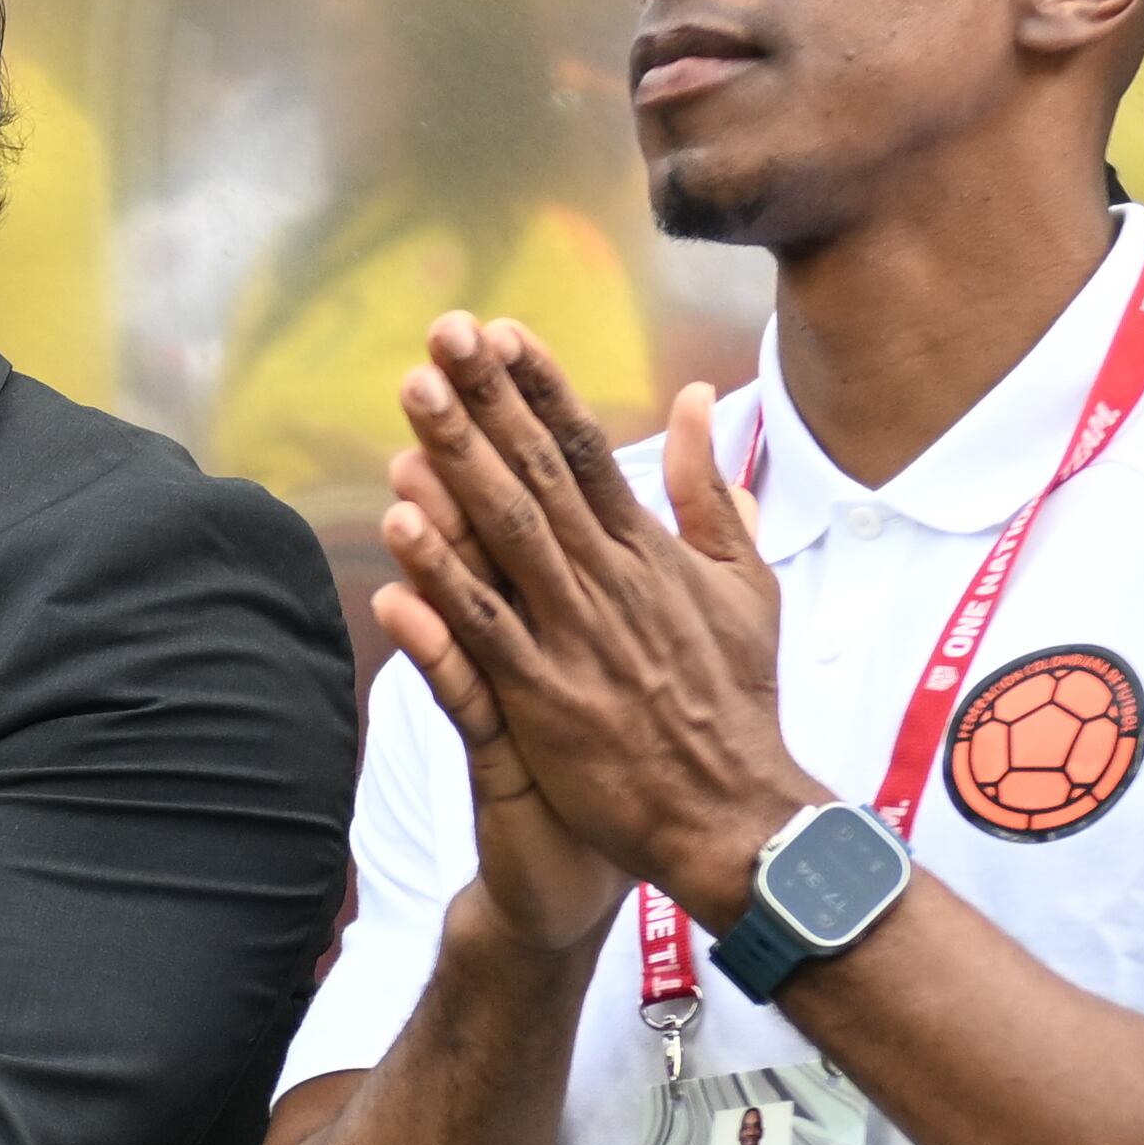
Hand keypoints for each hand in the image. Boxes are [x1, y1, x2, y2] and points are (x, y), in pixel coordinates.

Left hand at [384, 314, 820, 928]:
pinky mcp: (545, 699)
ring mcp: (575, 637)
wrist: (736, 814)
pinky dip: (442, 579)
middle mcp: (610, 581)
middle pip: (540, 472)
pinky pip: (483, 630)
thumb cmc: (736, 701)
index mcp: (648, 552)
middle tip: (442, 333)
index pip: (587, 450)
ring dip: (458, 462)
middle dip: (490, 399)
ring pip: (507, 534)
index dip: (540, 388)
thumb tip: (696, 402)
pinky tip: (400, 531)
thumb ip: (709, 493)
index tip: (500, 330)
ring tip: (416, 399)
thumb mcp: (744, 585)